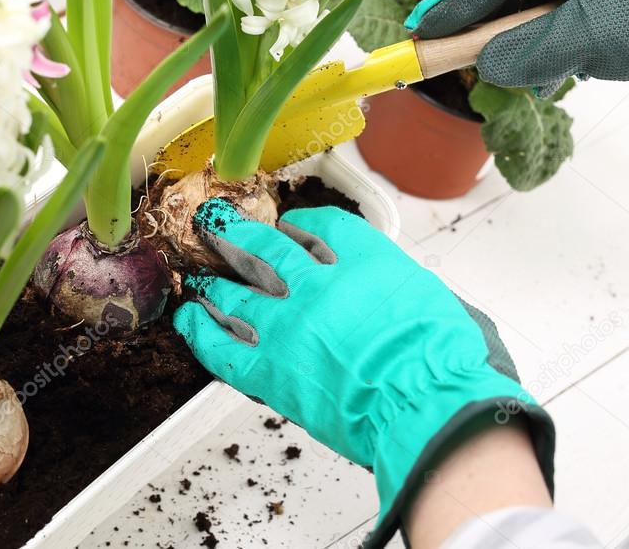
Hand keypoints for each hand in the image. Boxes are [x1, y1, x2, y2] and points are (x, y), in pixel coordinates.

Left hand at [173, 199, 554, 546]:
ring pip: (235, 292)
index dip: (302, 224)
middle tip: (218, 224)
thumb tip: (378, 289)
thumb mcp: (427, 296)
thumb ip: (391, 284)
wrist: (425, 404)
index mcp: (361, 259)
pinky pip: (221, 346)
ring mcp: (288, 325)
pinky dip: (200, 331)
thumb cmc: (440, 358)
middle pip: (265, 248)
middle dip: (237, 233)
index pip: (322, 226)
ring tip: (199, 276)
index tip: (293, 228)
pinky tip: (188, 318)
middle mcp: (316, 283)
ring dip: (213, 281)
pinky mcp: (270, 370)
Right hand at [406, 0, 628, 95]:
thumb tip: (483, 64)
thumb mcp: (585, 41)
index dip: (453, 2)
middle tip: (450, 55)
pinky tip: (548, 72)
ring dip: (517, 41)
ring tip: (503, 73)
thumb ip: (523, 52)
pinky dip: (548, 46)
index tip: (424, 32)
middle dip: (482, 24)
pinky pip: (563, 19)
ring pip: (536, 6)